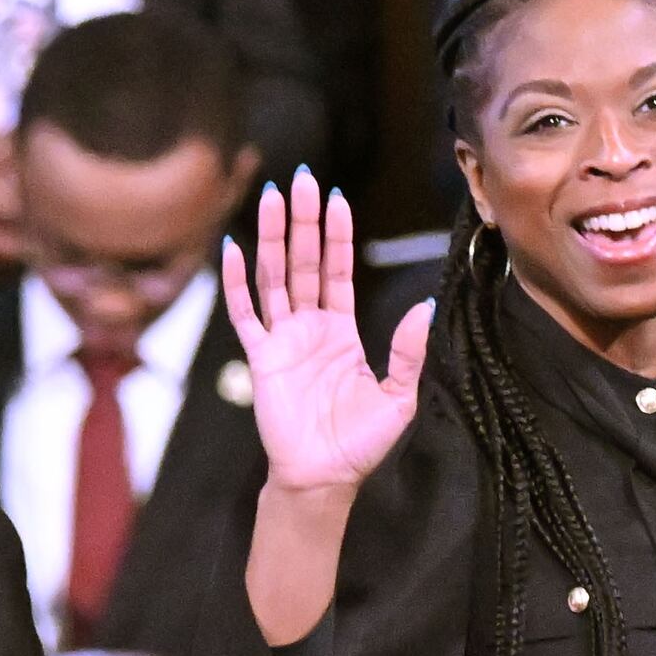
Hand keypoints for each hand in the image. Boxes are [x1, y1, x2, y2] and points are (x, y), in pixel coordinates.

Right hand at [224, 170, 430, 496]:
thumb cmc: (359, 444)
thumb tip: (422, 309)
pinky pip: (245, 315)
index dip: (337, 234)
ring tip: (269, 197)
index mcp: (341, 331)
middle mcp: (309, 328)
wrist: (323, 478)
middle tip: (300, 177)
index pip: (338, 270)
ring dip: (272, 237)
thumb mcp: (399, 396)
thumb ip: (408, 351)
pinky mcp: (261, 359)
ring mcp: (282, 340)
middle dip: (303, 220)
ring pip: (274, 277)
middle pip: (304, 262)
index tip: (335, 197)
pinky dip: (237, 282)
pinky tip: (232, 249)